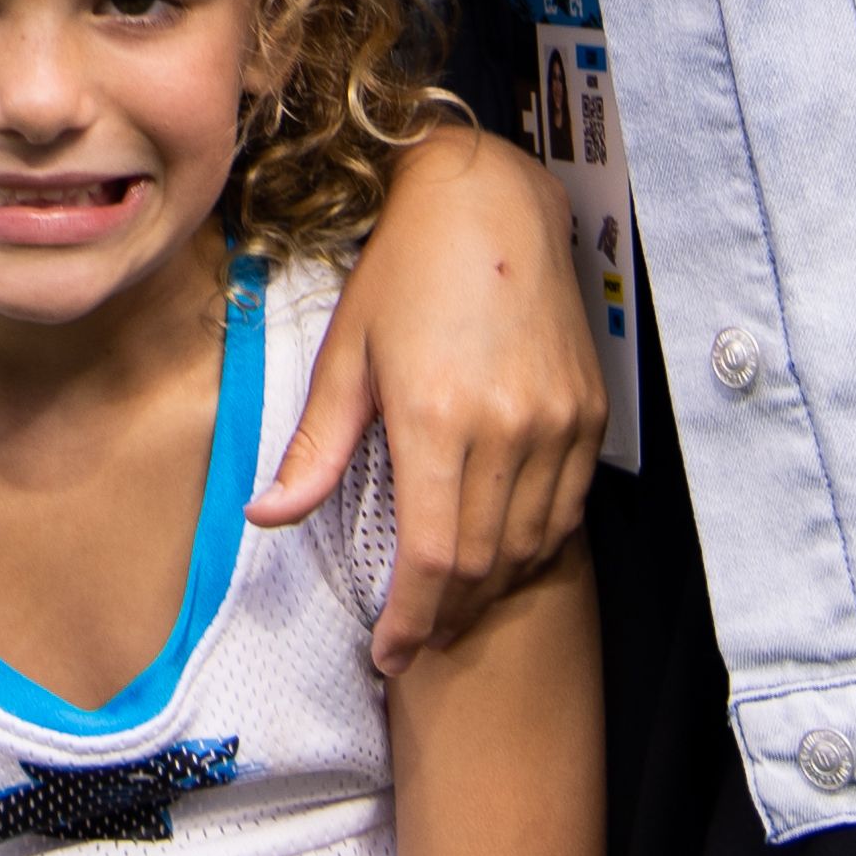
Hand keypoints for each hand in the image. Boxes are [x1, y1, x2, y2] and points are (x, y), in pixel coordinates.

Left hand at [252, 122, 601, 657]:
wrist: (490, 202)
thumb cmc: (405, 272)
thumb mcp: (346, 355)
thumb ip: (316, 447)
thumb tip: (268, 514)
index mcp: (437, 418)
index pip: (433, 559)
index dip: (411, 621)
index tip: (389, 652)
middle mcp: (507, 428)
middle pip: (485, 566)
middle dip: (446, 617)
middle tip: (413, 641)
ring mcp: (557, 422)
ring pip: (531, 546)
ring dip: (491, 591)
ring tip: (450, 607)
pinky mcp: (588, 412)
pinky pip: (567, 509)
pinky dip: (534, 547)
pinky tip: (501, 555)